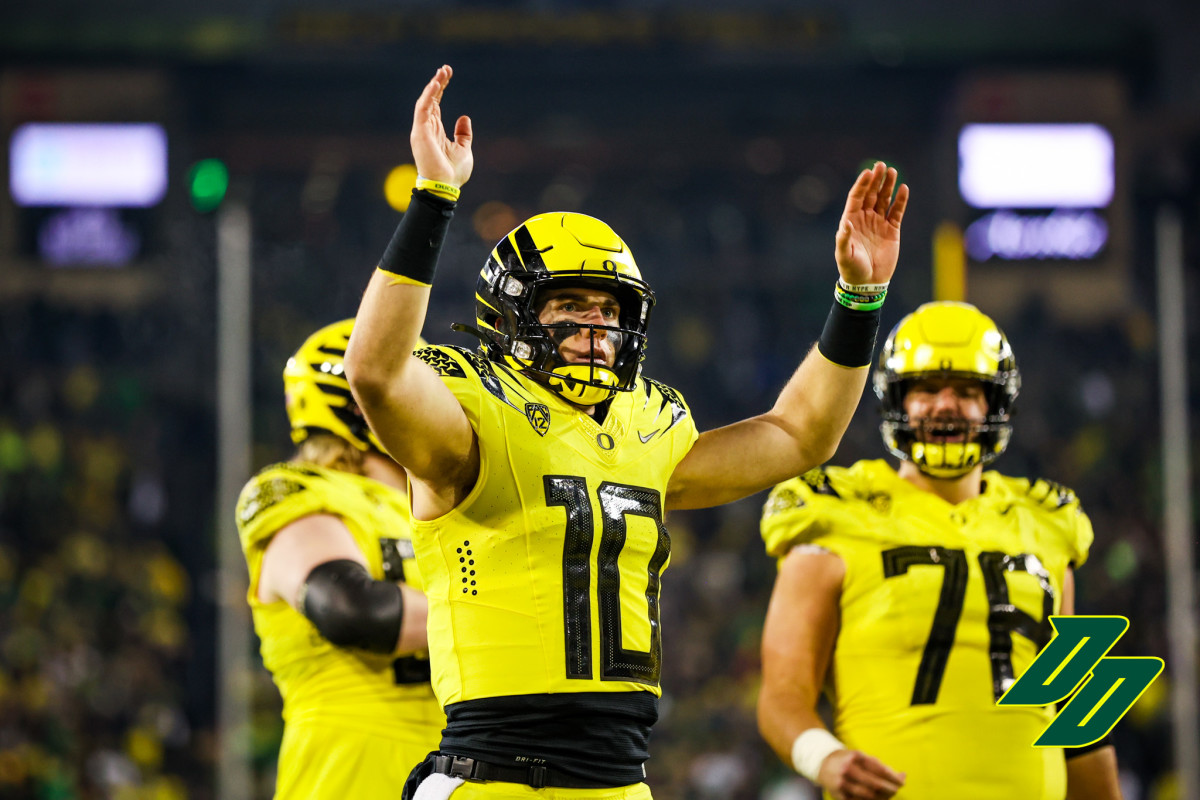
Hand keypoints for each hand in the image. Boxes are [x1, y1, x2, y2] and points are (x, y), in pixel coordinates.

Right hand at [411, 65, 473, 187]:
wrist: (446, 186)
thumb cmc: (453, 173)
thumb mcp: (464, 149)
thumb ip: (463, 134)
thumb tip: (464, 117)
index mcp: (435, 131)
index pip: (436, 104)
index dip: (441, 88)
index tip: (448, 74)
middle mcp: (426, 128)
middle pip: (430, 99)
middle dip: (438, 83)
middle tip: (446, 68)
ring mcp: (422, 130)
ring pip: (426, 101)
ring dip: (433, 86)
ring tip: (442, 72)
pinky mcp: (420, 132)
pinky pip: (423, 109)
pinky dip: (429, 96)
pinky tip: (436, 84)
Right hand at [817, 748, 905, 799]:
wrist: (822, 764)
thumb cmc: (848, 760)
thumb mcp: (862, 757)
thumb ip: (880, 765)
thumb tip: (902, 776)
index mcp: (856, 757)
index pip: (880, 769)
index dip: (893, 777)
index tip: (902, 782)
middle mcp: (848, 769)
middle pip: (876, 784)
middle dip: (890, 789)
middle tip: (896, 790)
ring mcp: (843, 783)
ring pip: (869, 796)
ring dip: (882, 797)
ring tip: (887, 795)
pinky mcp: (839, 795)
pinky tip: (876, 798)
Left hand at [834, 161, 908, 285]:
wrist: (868, 282)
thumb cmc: (852, 269)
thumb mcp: (844, 255)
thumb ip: (844, 239)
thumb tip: (845, 224)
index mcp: (851, 220)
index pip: (856, 197)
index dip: (862, 185)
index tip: (867, 172)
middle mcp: (864, 218)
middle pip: (870, 194)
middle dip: (875, 180)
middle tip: (881, 165)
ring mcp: (878, 223)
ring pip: (884, 199)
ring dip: (888, 186)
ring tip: (892, 171)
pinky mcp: (892, 229)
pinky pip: (897, 211)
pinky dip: (900, 201)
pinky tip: (904, 189)